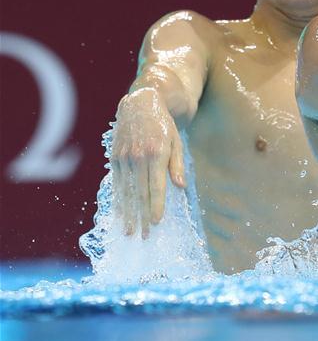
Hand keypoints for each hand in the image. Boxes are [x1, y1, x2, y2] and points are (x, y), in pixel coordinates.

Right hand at [110, 88, 185, 237]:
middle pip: (140, 193)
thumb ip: (177, 164)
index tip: (156, 223)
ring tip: (129, 232)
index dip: (156, 206)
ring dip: (128, 213)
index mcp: (157, 153)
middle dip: (142, 216)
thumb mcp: (176, 141)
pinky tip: (120, 214)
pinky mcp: (115, 158)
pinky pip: (117, 183)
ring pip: (126, 191)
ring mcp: (124, 158)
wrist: (141, 104)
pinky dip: (118, 200)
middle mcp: (138, 157)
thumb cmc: (164, 125)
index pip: (156, 186)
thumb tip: (180, 186)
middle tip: (144, 236)